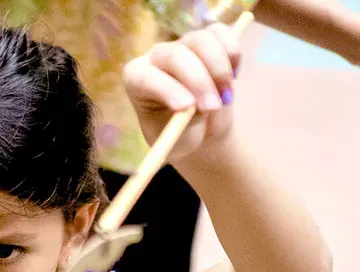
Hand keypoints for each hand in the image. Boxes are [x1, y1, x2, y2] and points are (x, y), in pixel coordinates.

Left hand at [124, 24, 241, 163]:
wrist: (201, 128)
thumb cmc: (181, 135)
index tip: (186, 107)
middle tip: (214, 107)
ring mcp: (182, 44)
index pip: (146, 78)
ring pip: (201, 40)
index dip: (167, 89)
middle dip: (199, 81)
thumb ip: (183, 122)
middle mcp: (155, 58)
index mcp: (137, 80)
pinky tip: (233, 76)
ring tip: (226, 98)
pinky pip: (221, 33)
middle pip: (175, 55)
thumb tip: (195, 107)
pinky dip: (232, 54)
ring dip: (219, 70)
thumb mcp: (178, 139)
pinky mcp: (208, 38)